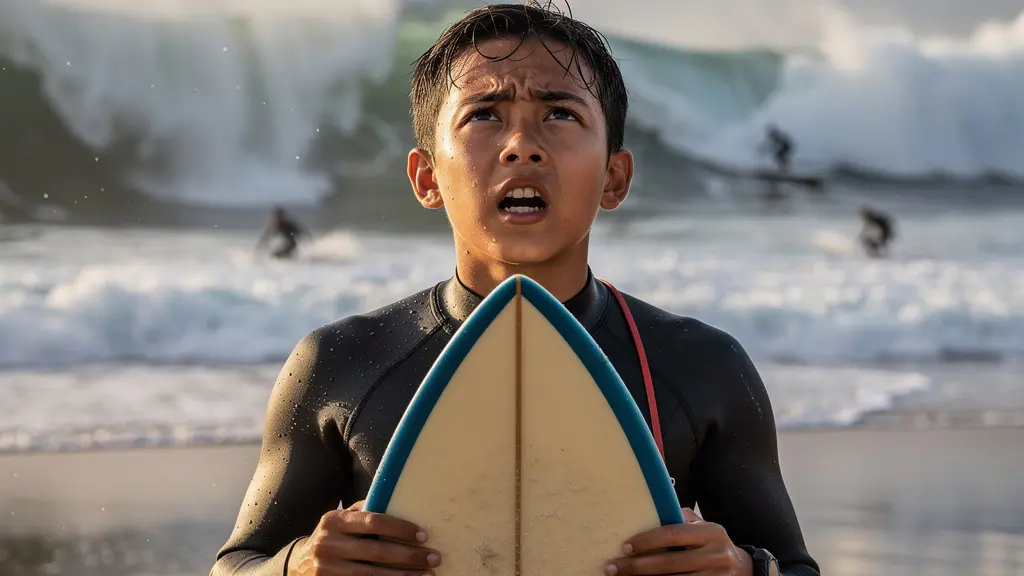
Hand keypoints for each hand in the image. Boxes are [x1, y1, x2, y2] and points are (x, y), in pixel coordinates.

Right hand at [289, 500, 441, 575]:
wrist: (298, 565)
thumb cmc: (332, 537)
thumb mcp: (341, 520)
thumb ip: (364, 510)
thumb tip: (398, 499)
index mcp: (334, 521)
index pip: (373, 521)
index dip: (400, 528)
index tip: (423, 535)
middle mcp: (328, 544)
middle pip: (376, 552)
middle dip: (409, 556)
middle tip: (434, 557)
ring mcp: (327, 569)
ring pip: (373, 575)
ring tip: (427, 575)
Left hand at [604, 508, 752, 575]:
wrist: (743, 570)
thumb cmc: (713, 544)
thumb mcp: (703, 527)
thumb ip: (681, 519)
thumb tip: (650, 510)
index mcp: (712, 533)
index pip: (673, 535)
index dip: (646, 541)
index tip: (624, 547)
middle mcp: (716, 556)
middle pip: (669, 563)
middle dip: (637, 566)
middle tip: (612, 567)